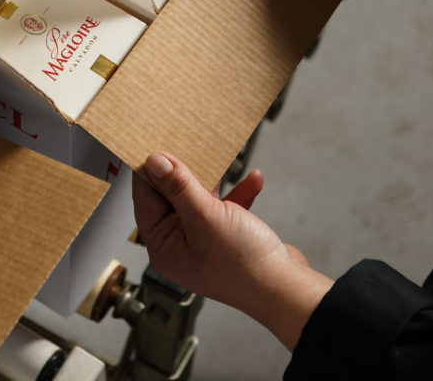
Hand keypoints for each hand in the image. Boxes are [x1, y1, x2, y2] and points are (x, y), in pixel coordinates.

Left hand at [133, 152, 333, 350]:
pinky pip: (226, 209)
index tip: (154, 142)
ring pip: (201, 200)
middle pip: (172, 197)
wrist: (286, 289)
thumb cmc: (243, 263)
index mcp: (164, 247)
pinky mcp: (228, 239)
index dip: (150, 171)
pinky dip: (238, 194)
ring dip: (215, 182)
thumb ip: (178, 187)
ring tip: (219, 158)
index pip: (146, 200)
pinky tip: (254, 180)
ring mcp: (205, 242)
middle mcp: (180, 245)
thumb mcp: (205, 216)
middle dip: (184, 171)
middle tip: (186, 143)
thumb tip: (154, 162)